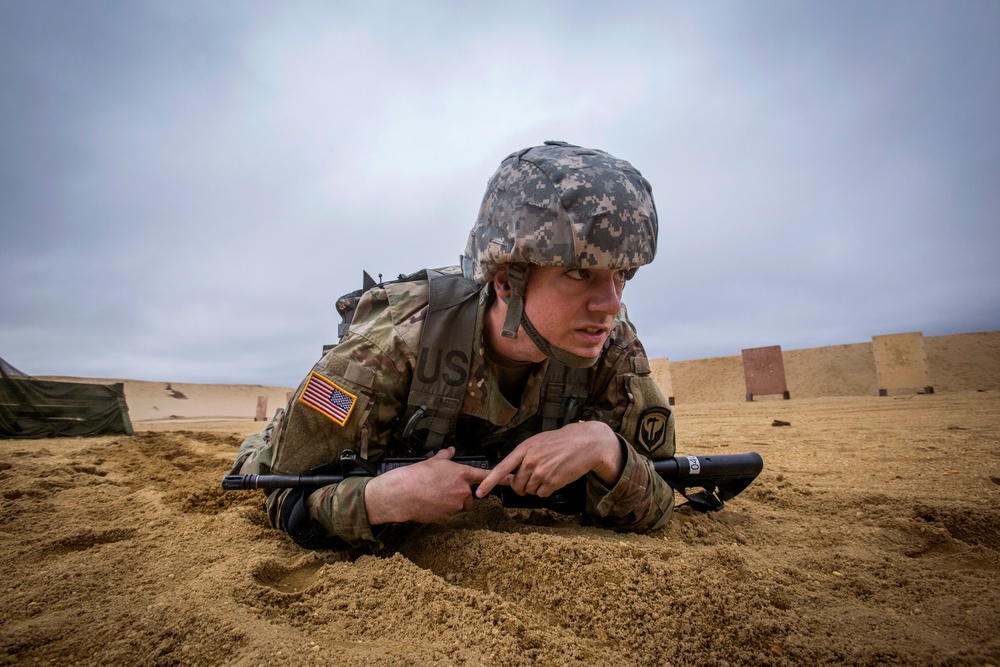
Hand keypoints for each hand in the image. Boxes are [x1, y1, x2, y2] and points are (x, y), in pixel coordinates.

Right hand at [364, 447, 492, 524]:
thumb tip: (450, 450)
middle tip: (445, 490)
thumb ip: (445, 456)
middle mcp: (462, 490)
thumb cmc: (417, 475)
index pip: (484, 476)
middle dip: (462, 495)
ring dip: (452, 503)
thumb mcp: (432, 461)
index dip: (499, 478)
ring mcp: (455, 505)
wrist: (403, 493)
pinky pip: (449, 514)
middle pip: (470, 496)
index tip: (511, 479)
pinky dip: (442, 510)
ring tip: (435, 497)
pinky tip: (430, 504)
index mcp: (461, 474)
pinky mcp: (447, 517)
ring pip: (460, 506)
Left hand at [475, 421, 623, 498]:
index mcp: (524, 449)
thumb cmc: (561, 441)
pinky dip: (547, 490)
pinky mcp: (553, 482)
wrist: (585, 443)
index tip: (480, 492)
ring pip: (529, 491)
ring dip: (536, 487)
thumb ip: (523, 456)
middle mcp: (530, 461)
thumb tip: (510, 474)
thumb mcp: (538, 442)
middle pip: (517, 485)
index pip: (502, 468)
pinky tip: (555, 479)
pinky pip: (542, 494)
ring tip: (549, 473)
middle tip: (533, 478)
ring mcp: (541, 472)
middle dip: (522, 486)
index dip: (489, 482)